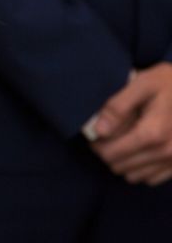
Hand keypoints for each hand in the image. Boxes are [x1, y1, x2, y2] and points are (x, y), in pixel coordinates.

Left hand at [91, 62, 171, 185]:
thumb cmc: (168, 83)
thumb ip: (117, 107)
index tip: (96, 130)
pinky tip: (140, 147)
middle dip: (108, 151)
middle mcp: (165, 152)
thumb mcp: (142, 84)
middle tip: (109, 132)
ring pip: (132, 175)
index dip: (96, 143)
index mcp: (152, 133)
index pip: (110, 154)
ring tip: (126, 138)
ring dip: (123, 160)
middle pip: (118, 166)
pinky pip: (150, 178)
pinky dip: (140, 167)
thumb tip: (99, 131)